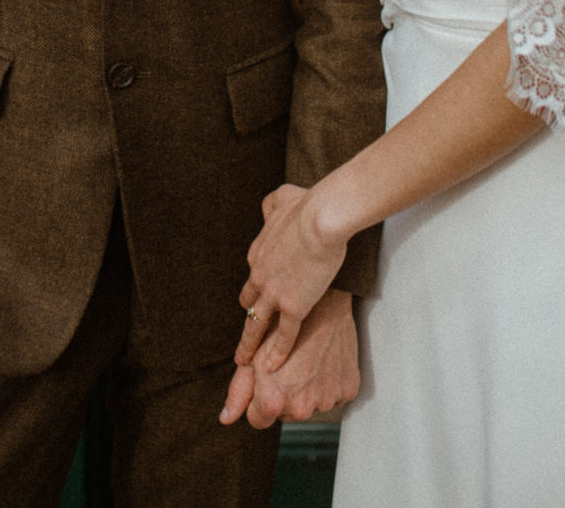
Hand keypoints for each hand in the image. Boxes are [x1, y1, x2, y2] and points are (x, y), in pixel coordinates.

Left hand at [221, 289, 358, 428]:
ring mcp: (327, 401)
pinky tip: (324, 361)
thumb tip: (225, 419)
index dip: (259, 397)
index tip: (267, 377)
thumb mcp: (254, 355)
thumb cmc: (283, 326)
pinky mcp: (349, 391)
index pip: (258, 419)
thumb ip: (238, 391)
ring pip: (310, 405)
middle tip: (289, 363)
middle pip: (285, 413)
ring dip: (307, 389)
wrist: (323, 301)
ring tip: (308, 359)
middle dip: (283, 394)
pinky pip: (333, 397)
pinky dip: (328, 384)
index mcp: (273, 401)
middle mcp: (301, 409)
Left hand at [235, 183, 348, 370]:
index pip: (253, 279)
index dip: (256, 291)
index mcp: (258, 254)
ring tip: (243, 361)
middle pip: (249, 304)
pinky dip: (277, 352)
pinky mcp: (293, 307)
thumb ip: (272, 205)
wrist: (321, 220)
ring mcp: (275, 294)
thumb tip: (269, 206)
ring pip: (256, 325)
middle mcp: (260, 277)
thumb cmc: (307, 205)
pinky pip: (283, 336)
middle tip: (245, 335)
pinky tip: (271, 366)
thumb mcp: (281, 198)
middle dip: (249, 318)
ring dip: (249, 345)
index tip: (256, 300)